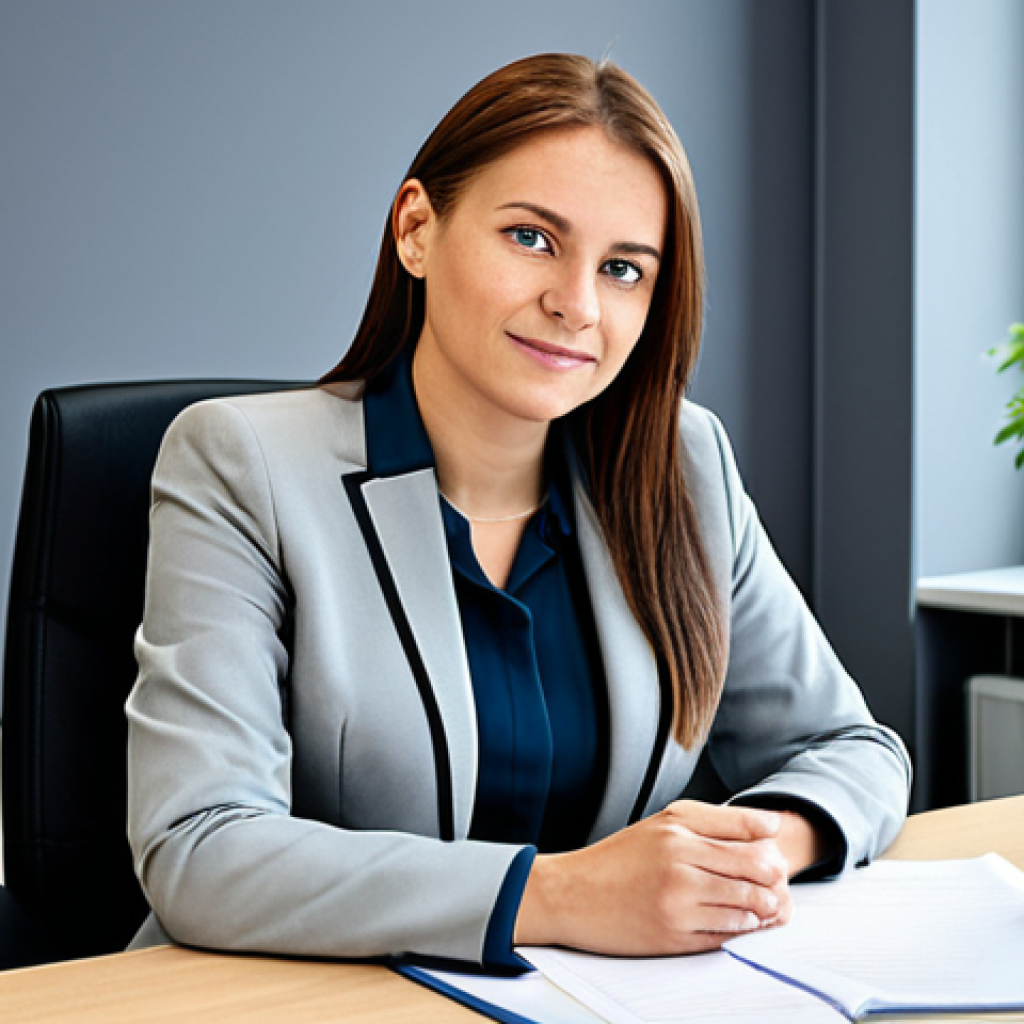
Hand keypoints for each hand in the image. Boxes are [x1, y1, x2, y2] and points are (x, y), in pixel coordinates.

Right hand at [514, 800, 791, 955]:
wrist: (572, 893)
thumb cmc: (618, 859)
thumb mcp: (661, 825)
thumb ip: (712, 822)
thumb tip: (769, 828)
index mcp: (676, 827)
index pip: (745, 829)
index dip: (769, 840)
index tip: (776, 846)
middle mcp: (679, 860)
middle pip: (754, 868)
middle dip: (774, 877)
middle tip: (779, 882)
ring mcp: (677, 900)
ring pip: (746, 904)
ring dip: (765, 907)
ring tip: (768, 906)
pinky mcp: (673, 934)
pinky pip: (726, 933)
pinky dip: (743, 929)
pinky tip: (744, 923)